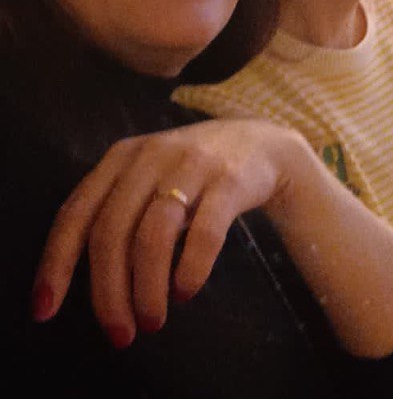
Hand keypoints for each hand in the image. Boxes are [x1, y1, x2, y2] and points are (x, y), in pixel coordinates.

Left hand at [32, 118, 304, 346]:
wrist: (260, 145)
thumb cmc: (190, 176)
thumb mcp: (146, 181)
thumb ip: (115, 215)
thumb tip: (88, 287)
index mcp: (120, 158)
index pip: (75, 213)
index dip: (56, 263)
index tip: (46, 308)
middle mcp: (150, 156)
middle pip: (112, 231)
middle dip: (108, 292)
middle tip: (120, 334)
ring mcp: (191, 164)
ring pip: (153, 234)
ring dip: (147, 288)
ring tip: (153, 321)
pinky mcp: (229, 179)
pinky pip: (204, 232)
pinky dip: (191, 269)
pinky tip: (186, 290)